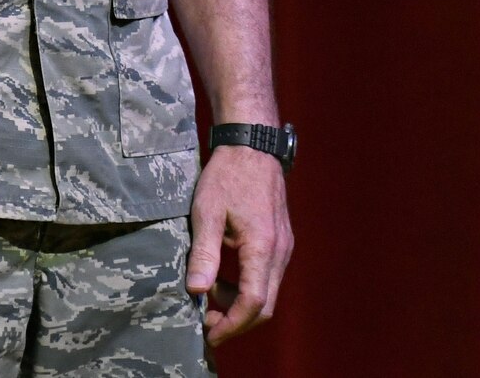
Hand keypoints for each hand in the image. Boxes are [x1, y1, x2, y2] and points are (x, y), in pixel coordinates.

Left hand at [186, 144, 292, 344]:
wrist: (252, 146)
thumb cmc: (227, 175)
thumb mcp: (207, 212)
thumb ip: (203, 253)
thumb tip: (195, 290)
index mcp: (262, 247)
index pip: (253, 303)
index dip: (231, 325)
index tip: (208, 333)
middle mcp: (280, 251)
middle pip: (265, 306)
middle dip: (236, 321)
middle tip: (205, 321)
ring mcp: (284, 246)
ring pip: (268, 293)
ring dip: (240, 304)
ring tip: (209, 295)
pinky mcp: (281, 241)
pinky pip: (268, 276)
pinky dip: (247, 287)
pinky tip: (223, 277)